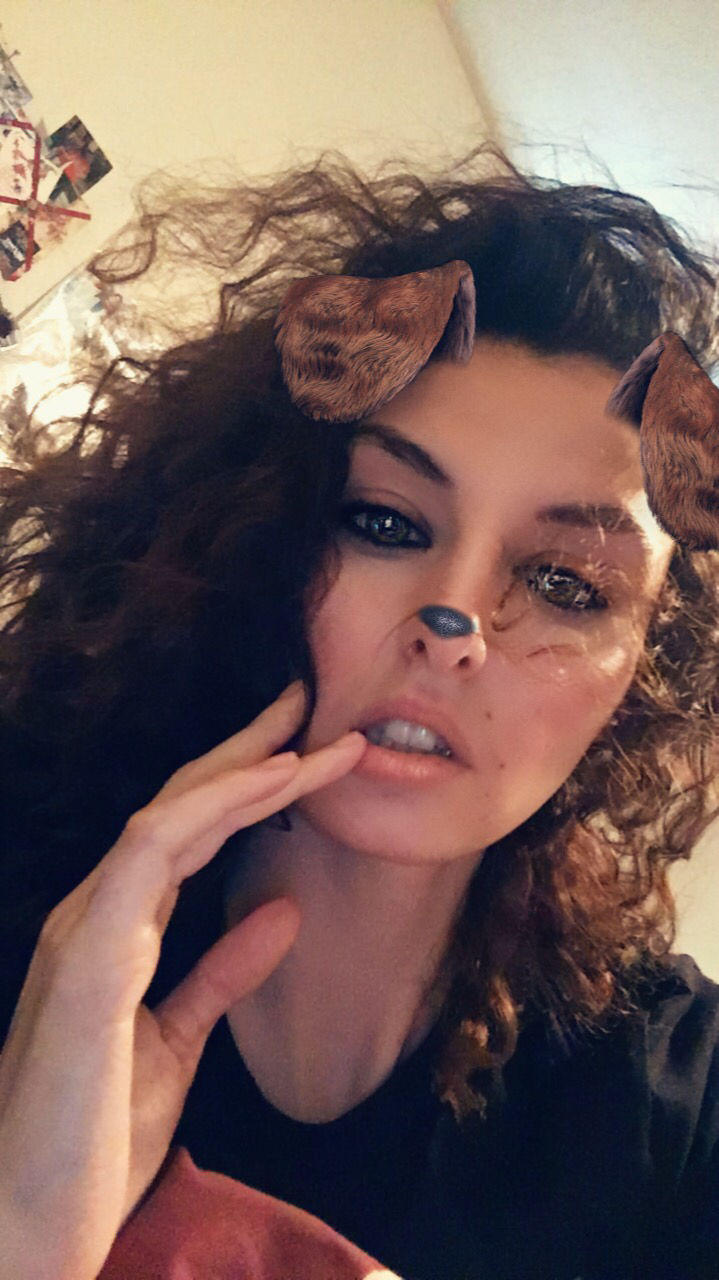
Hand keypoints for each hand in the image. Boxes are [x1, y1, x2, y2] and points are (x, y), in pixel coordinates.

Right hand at [0, 682, 365, 1279]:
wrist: (29, 1225)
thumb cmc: (92, 1142)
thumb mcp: (178, 1043)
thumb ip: (222, 973)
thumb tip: (281, 913)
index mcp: (115, 932)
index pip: (183, 835)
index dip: (242, 784)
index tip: (303, 749)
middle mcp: (94, 915)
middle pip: (177, 808)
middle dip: (245, 751)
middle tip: (307, 704)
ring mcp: (84, 932)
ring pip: (167, 818)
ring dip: (242, 773)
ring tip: (308, 743)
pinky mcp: (88, 962)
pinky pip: (148, 859)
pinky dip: (208, 813)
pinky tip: (264, 786)